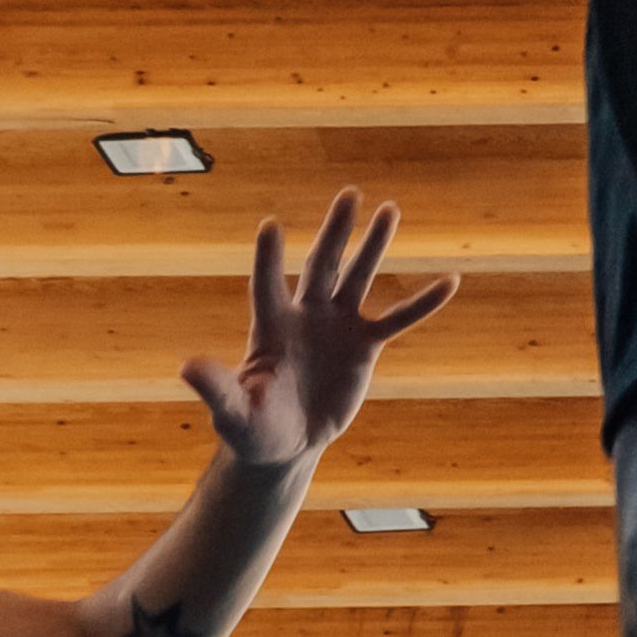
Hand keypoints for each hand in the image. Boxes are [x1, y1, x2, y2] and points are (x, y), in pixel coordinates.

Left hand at [186, 189, 455, 474]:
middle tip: (349, 194)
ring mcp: (337, 326)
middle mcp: (305, 315)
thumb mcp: (232, 412)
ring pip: (358, 277)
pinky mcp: (363, 346)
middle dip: (334, 232)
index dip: (269, 259)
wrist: (284, 442)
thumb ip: (215, 387)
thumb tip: (186, 367)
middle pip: (321, 265)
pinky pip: (398, 319)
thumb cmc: (251, 427)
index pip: (267, 285)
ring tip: (390, 209)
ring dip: (374, 245)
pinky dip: (422, 303)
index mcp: (271, 327)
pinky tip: (450, 282)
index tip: (270, 226)